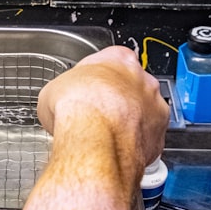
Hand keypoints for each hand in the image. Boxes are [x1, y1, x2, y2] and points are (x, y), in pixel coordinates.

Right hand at [37, 45, 168, 173]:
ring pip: (143, 114)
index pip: (112, 61)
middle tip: (96, 113)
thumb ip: (65, 93)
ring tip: (104, 135)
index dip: (97, 78)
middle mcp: (143, 80)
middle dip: (117, 100)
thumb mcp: (53, 91)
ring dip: (128, 122)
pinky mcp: (158, 138)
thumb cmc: (77, 108)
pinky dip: (133, 146)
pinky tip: (114, 150)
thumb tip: (58, 106)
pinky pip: (146, 140)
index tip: (87, 88)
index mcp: (119, 59)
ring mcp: (154, 109)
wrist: (94, 137)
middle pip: (132, 87)